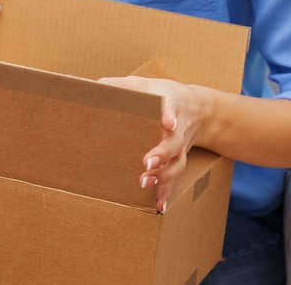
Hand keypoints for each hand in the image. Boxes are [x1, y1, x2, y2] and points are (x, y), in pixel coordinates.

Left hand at [98, 76, 200, 212]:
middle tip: (146, 162)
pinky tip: (159, 206)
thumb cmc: (162, 94)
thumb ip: (120, 85)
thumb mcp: (144, 84)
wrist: (198, 108)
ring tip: (144, 183)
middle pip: (175, 142)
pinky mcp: (178, 160)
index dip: (170, 114)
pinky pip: (175, 178)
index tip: (167, 122)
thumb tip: (92, 88)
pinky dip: (167, 192)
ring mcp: (181, 147)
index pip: (171, 107)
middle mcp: (178, 128)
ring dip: (163, 176)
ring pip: (177, 163)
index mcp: (169, 104)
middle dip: (162, 153)